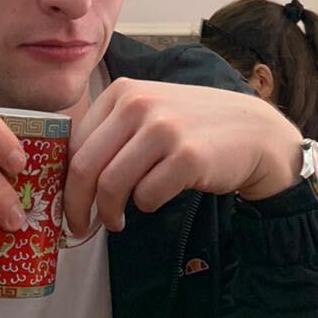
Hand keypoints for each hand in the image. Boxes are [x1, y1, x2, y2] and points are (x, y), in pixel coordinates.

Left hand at [63, 78, 304, 236]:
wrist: (254, 133)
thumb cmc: (193, 128)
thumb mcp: (149, 112)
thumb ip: (112, 133)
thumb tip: (67, 175)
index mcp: (122, 91)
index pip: (74, 144)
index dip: (63, 180)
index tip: (66, 202)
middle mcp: (139, 104)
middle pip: (84, 167)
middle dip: (75, 205)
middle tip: (78, 225)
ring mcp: (164, 129)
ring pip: (111, 185)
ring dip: (109, 213)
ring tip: (117, 222)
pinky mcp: (187, 156)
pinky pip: (147, 196)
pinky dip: (146, 206)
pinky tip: (155, 200)